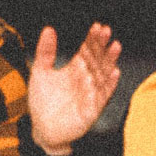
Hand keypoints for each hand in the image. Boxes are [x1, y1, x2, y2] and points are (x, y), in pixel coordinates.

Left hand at [28, 23, 122, 155]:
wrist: (41, 129)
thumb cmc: (42, 102)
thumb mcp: (40, 72)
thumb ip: (45, 51)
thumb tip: (49, 29)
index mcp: (76, 69)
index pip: (87, 51)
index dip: (92, 39)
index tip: (97, 26)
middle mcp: (86, 79)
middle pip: (97, 59)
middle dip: (102, 46)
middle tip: (107, 32)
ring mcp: (90, 94)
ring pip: (103, 75)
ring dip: (110, 61)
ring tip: (115, 47)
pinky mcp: (91, 109)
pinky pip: (102, 96)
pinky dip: (109, 85)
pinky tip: (114, 73)